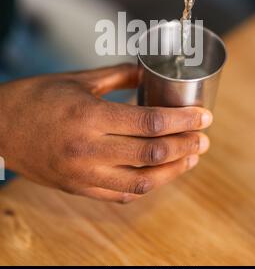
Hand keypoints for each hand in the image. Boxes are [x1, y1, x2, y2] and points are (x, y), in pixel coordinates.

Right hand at [0, 64, 211, 202]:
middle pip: (152, 154)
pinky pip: (120, 195)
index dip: (183, 121)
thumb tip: (148, 73)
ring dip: (173, 172)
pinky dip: (146, 186)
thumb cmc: (36, 98)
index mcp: (90, 117)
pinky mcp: (78, 189)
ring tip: (191, 159)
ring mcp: (83, 175)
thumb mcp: (78, 79)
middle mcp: (89, 150)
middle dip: (186, 146)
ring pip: (141, 182)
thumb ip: (118, 76)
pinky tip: (160, 175)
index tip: (205, 116)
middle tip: (205, 138)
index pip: (150, 123)